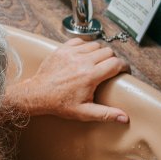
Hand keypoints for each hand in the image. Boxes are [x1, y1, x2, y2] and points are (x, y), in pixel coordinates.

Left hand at [13, 38, 129, 122]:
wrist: (36, 94)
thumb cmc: (58, 103)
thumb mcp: (84, 112)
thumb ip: (106, 114)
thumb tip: (124, 118)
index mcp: (90, 75)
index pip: (117, 63)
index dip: (124, 67)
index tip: (123, 71)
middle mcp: (82, 61)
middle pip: (108, 52)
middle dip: (112, 59)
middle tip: (109, 68)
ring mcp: (71, 53)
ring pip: (95, 45)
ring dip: (99, 52)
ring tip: (96, 62)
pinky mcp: (61, 50)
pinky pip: (79, 41)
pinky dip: (84, 46)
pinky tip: (83, 56)